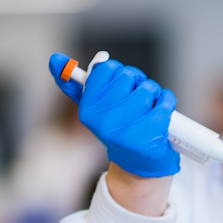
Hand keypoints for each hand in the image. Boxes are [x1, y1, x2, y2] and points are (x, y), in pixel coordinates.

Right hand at [48, 53, 179, 177]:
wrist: (137, 164)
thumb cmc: (116, 128)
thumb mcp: (93, 108)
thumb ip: (74, 84)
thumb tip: (55, 59)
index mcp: (88, 110)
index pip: (107, 67)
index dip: (118, 74)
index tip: (119, 88)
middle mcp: (105, 119)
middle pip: (129, 75)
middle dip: (136, 84)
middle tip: (134, 103)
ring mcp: (129, 127)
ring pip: (149, 87)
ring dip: (152, 95)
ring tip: (146, 111)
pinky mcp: (153, 132)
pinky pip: (166, 99)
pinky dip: (166, 102)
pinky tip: (159, 116)